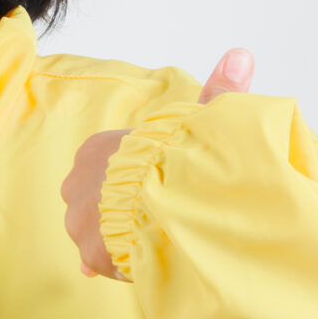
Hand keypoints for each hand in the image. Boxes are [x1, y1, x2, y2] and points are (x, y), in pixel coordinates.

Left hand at [60, 48, 255, 279]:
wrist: (172, 207)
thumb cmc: (188, 160)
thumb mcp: (203, 120)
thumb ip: (218, 90)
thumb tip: (240, 54)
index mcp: (97, 149)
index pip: (110, 167)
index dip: (140, 181)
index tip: (164, 189)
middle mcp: (77, 181)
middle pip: (99, 201)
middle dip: (123, 211)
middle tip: (159, 218)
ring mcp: (78, 220)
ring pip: (96, 232)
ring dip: (119, 238)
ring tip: (154, 239)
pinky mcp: (88, 254)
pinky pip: (97, 262)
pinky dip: (112, 264)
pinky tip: (132, 263)